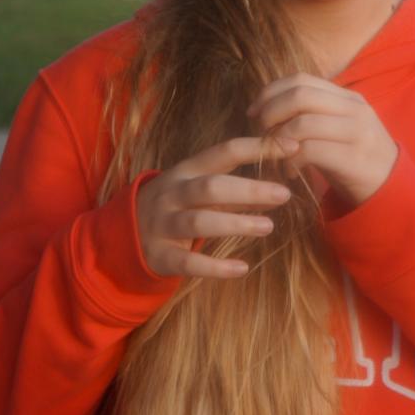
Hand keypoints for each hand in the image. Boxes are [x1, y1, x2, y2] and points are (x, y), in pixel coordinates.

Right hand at [136, 136, 296, 278]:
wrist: (122, 235)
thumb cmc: (175, 206)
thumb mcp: (198, 188)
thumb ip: (235, 187)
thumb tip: (280, 186)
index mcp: (186, 170)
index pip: (224, 151)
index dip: (258, 148)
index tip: (292, 146)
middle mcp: (172, 193)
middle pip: (211, 187)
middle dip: (249, 189)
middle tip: (285, 194)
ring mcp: (163, 224)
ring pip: (199, 221)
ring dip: (235, 223)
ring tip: (268, 227)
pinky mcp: (159, 255)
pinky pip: (188, 261)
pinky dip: (216, 267)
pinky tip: (242, 268)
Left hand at [247, 73, 398, 209]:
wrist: (390, 188)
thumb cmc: (354, 157)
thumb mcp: (338, 127)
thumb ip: (313, 112)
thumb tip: (269, 106)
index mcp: (347, 97)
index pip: (301, 79)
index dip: (271, 92)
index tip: (254, 111)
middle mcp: (354, 109)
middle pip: (300, 95)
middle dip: (271, 112)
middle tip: (260, 131)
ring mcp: (356, 132)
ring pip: (303, 123)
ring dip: (279, 140)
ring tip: (274, 155)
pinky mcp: (353, 158)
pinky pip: (310, 152)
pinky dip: (290, 162)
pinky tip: (288, 172)